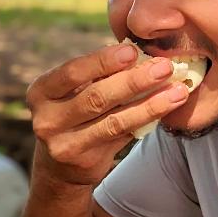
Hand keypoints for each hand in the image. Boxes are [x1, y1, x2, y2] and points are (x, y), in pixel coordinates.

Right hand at [26, 43, 189, 185]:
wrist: (60, 165)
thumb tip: (140, 53)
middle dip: (133, 81)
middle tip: (164, 67)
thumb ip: (97, 75)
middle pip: (95, 97)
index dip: (103, 61)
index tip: (133, 51)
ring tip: (177, 91)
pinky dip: (146, 120)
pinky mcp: (83, 161)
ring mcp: (63, 144)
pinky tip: (166, 108)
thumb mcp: (73, 91)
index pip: (72, 72)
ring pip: (113, 120)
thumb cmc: (74, 114)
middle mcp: (46, 119)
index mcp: (40, 91)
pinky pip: (122, 137)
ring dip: (149, 104)